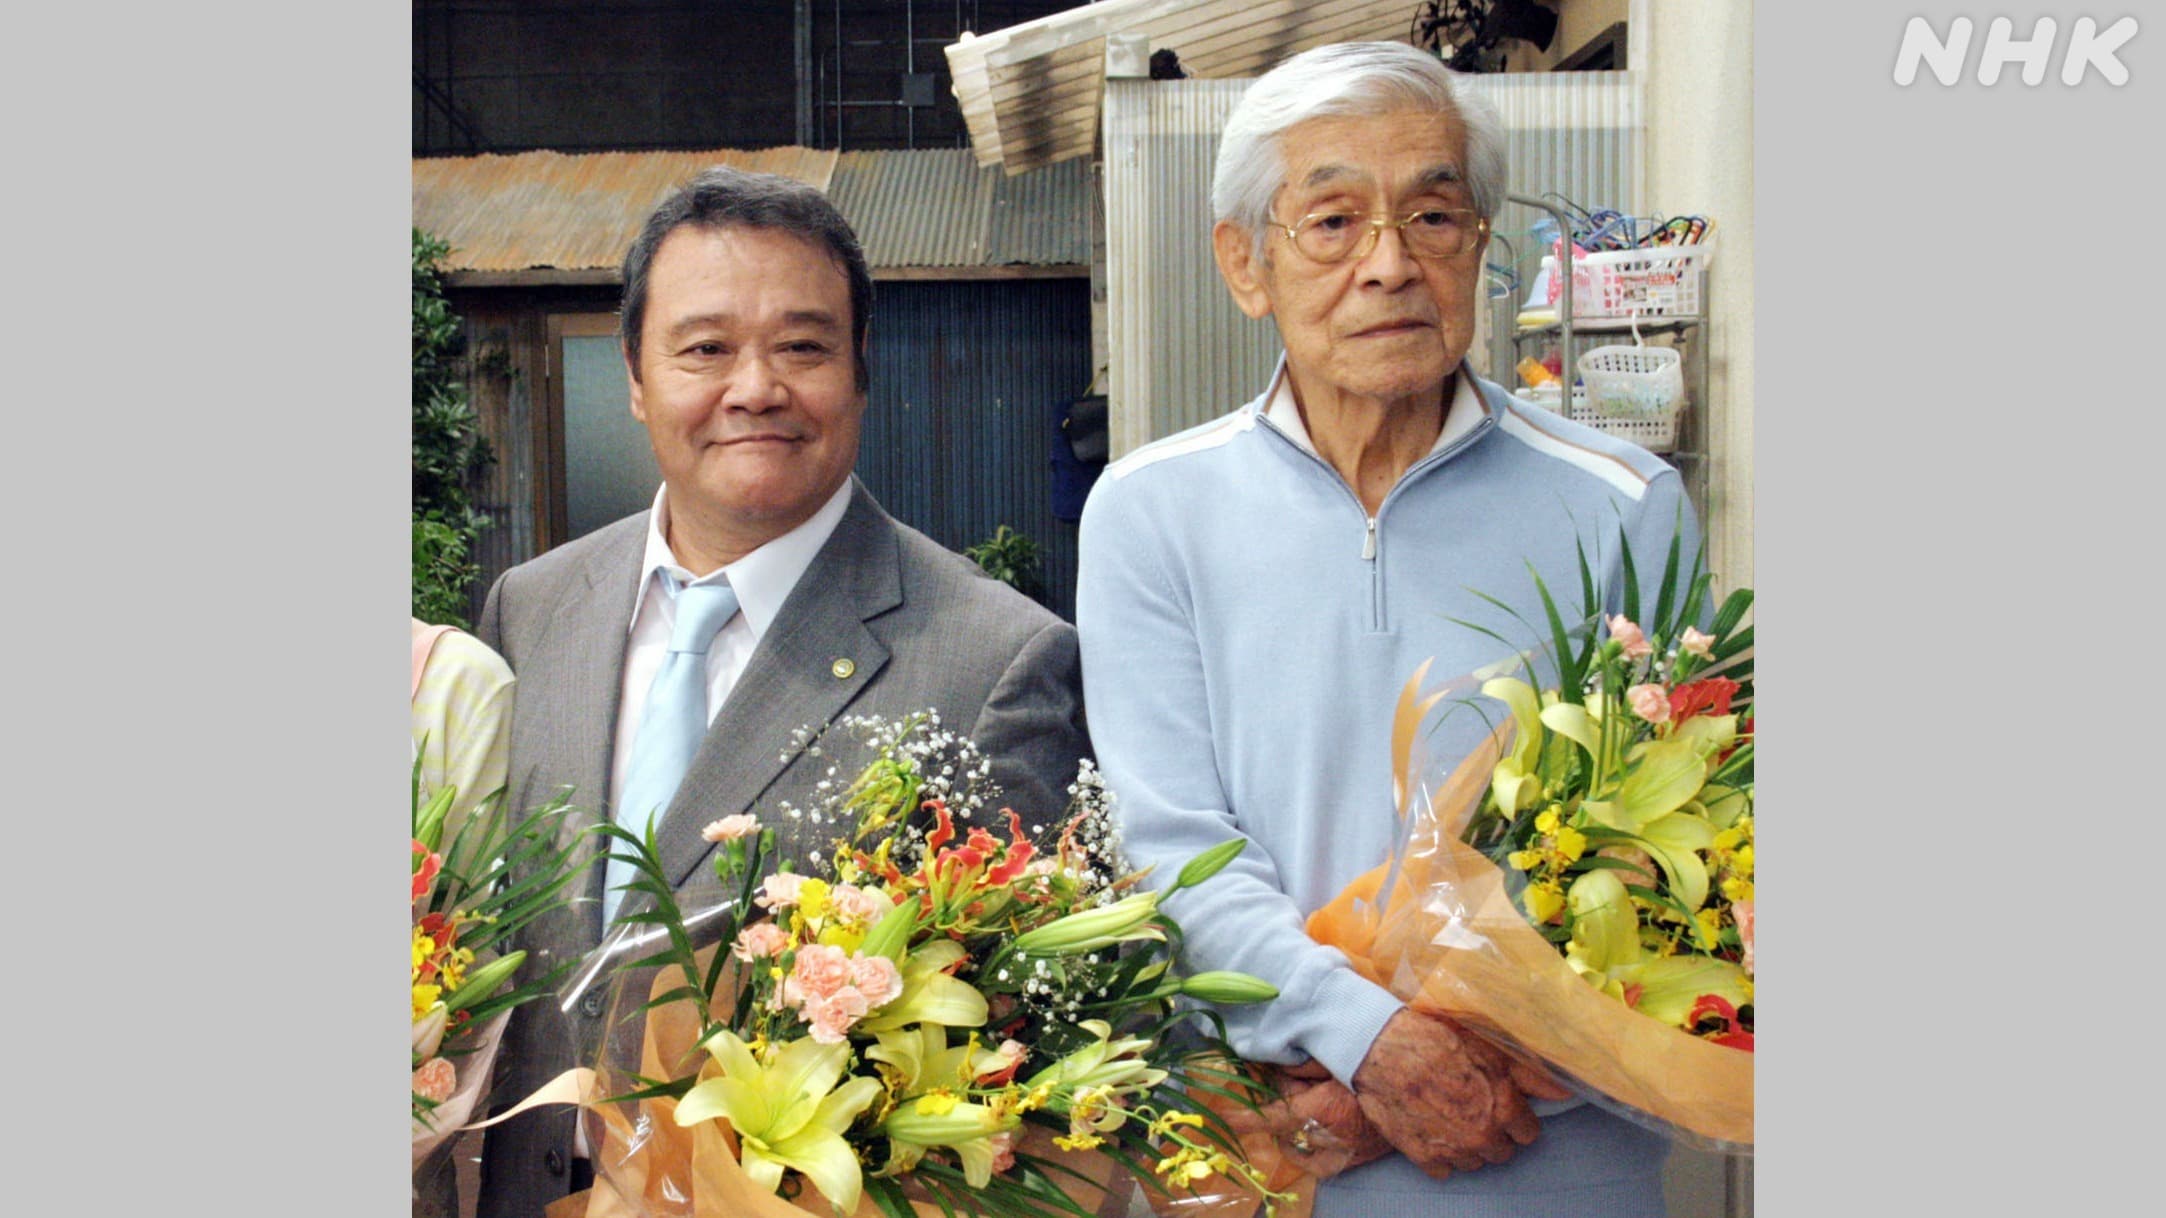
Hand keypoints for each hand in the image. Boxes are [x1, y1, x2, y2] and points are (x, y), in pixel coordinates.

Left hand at [1221, 1061, 1390, 1178]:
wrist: (1424, 1088)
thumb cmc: (1376, 1063)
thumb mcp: (1334, 1057)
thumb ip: (1301, 1065)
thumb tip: (1273, 1067)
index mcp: (1322, 1110)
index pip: (1270, 1117)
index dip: (1243, 1118)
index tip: (1223, 1118)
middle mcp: (1330, 1138)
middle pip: (1285, 1130)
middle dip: (1281, 1110)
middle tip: (1292, 1083)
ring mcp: (1345, 1153)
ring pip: (1302, 1151)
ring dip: (1294, 1133)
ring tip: (1303, 1108)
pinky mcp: (1357, 1160)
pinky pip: (1323, 1162)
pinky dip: (1314, 1148)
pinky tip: (1319, 1129)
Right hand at [1349, 1008, 1570, 1180]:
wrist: (1380, 1047)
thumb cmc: (1435, 1040)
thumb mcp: (1488, 1048)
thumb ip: (1531, 1075)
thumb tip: (1565, 1091)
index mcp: (1504, 1109)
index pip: (1528, 1133)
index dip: (1515, 1116)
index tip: (1500, 1103)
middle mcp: (1482, 1135)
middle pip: (1502, 1150)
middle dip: (1492, 1131)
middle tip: (1472, 1105)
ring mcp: (1452, 1150)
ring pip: (1474, 1162)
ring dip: (1467, 1144)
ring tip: (1449, 1114)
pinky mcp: (1423, 1157)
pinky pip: (1444, 1170)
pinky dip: (1440, 1153)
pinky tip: (1432, 1127)